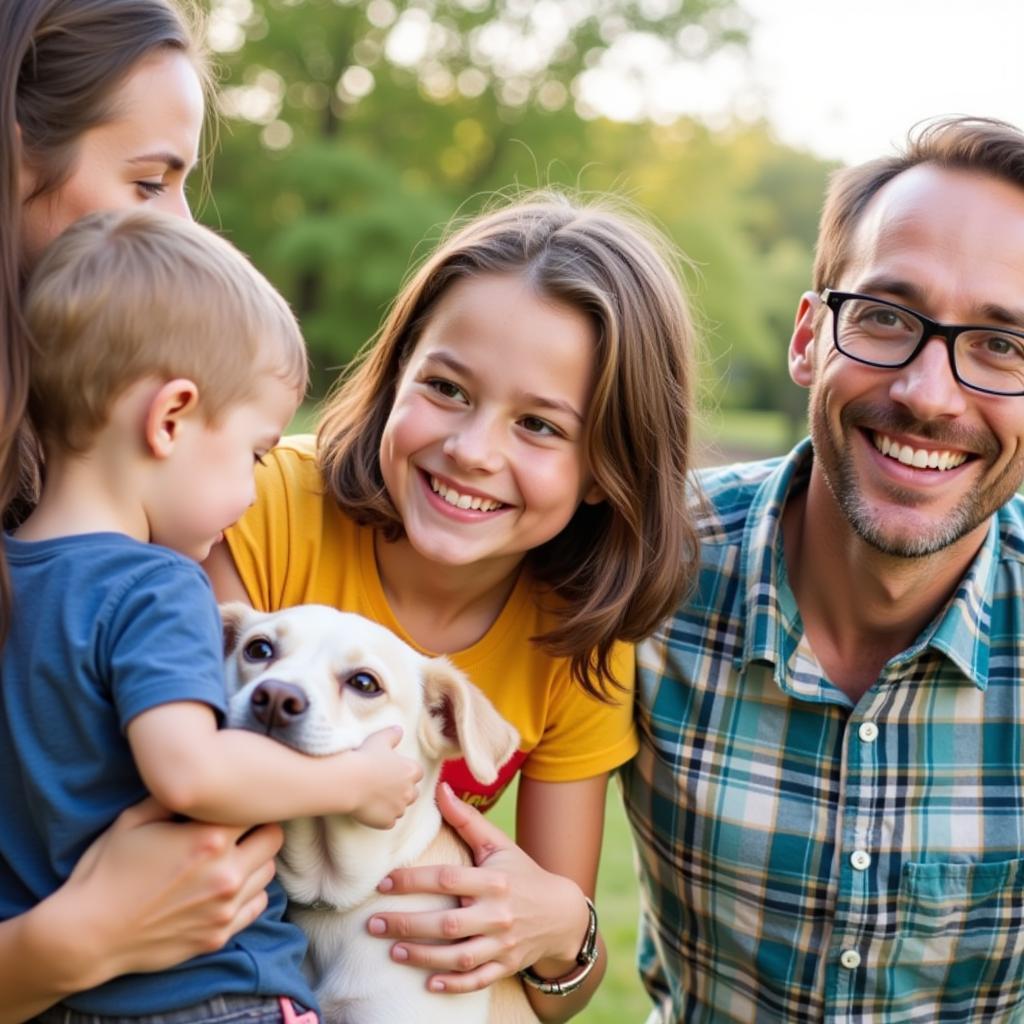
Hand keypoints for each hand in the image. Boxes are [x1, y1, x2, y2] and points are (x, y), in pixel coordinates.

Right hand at [56, 798, 281, 987]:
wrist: (86, 934)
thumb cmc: (107, 870)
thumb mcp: (134, 818)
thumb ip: (173, 794)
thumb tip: (198, 776)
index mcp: (210, 839)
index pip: (256, 807)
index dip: (244, 801)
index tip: (234, 801)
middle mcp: (227, 873)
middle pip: (273, 838)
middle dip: (259, 828)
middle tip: (239, 828)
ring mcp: (225, 908)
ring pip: (269, 871)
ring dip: (256, 860)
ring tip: (232, 856)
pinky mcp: (220, 935)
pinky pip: (257, 905)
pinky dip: (250, 892)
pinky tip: (226, 886)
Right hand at [347, 726, 422, 829]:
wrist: (347, 781)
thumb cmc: (364, 758)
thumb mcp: (379, 739)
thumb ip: (392, 734)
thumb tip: (399, 729)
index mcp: (411, 771)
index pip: (417, 773)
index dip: (406, 772)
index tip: (393, 771)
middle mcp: (410, 792)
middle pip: (412, 793)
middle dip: (403, 791)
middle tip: (385, 786)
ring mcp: (399, 809)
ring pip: (400, 809)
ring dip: (393, 805)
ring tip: (376, 798)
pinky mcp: (387, 822)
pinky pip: (389, 822)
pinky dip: (382, 818)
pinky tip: (370, 809)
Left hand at [367, 782, 590, 993]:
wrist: (562, 914)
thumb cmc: (522, 873)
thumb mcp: (499, 845)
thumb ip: (467, 820)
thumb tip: (440, 789)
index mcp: (495, 881)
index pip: (448, 880)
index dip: (414, 881)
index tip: (384, 884)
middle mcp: (499, 914)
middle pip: (448, 924)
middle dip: (408, 925)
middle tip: (374, 924)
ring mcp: (503, 944)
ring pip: (459, 957)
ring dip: (424, 957)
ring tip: (392, 952)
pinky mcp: (506, 966)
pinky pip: (478, 980)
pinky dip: (454, 985)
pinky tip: (428, 984)